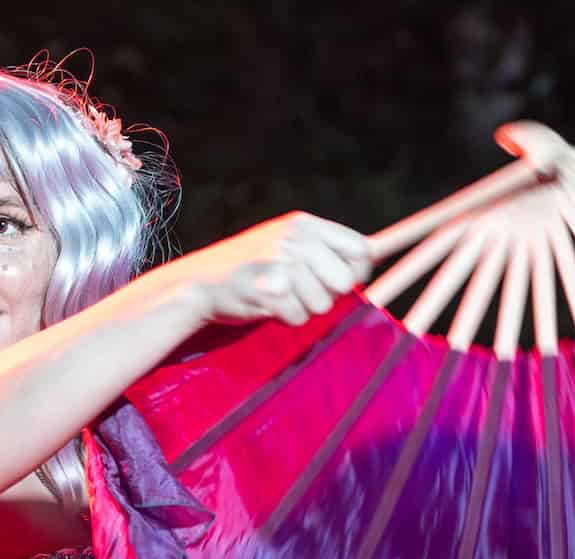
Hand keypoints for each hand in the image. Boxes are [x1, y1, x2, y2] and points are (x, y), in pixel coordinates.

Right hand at [180, 212, 371, 327]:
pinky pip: (298, 316)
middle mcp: (295, 237)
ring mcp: (280, 259)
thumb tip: (376, 254)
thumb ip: (327, 250)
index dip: (356, 273)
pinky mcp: (266, 285)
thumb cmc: (252, 269)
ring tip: (278, 296)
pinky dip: (285, 318)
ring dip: (303, 309)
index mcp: (305, 224)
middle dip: (326, 296)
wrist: (199, 282)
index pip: (360, 250)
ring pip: (322, 305)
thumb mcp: (290, 246)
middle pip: (344, 283)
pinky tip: (265, 305)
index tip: (338, 282)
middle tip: (298, 292)